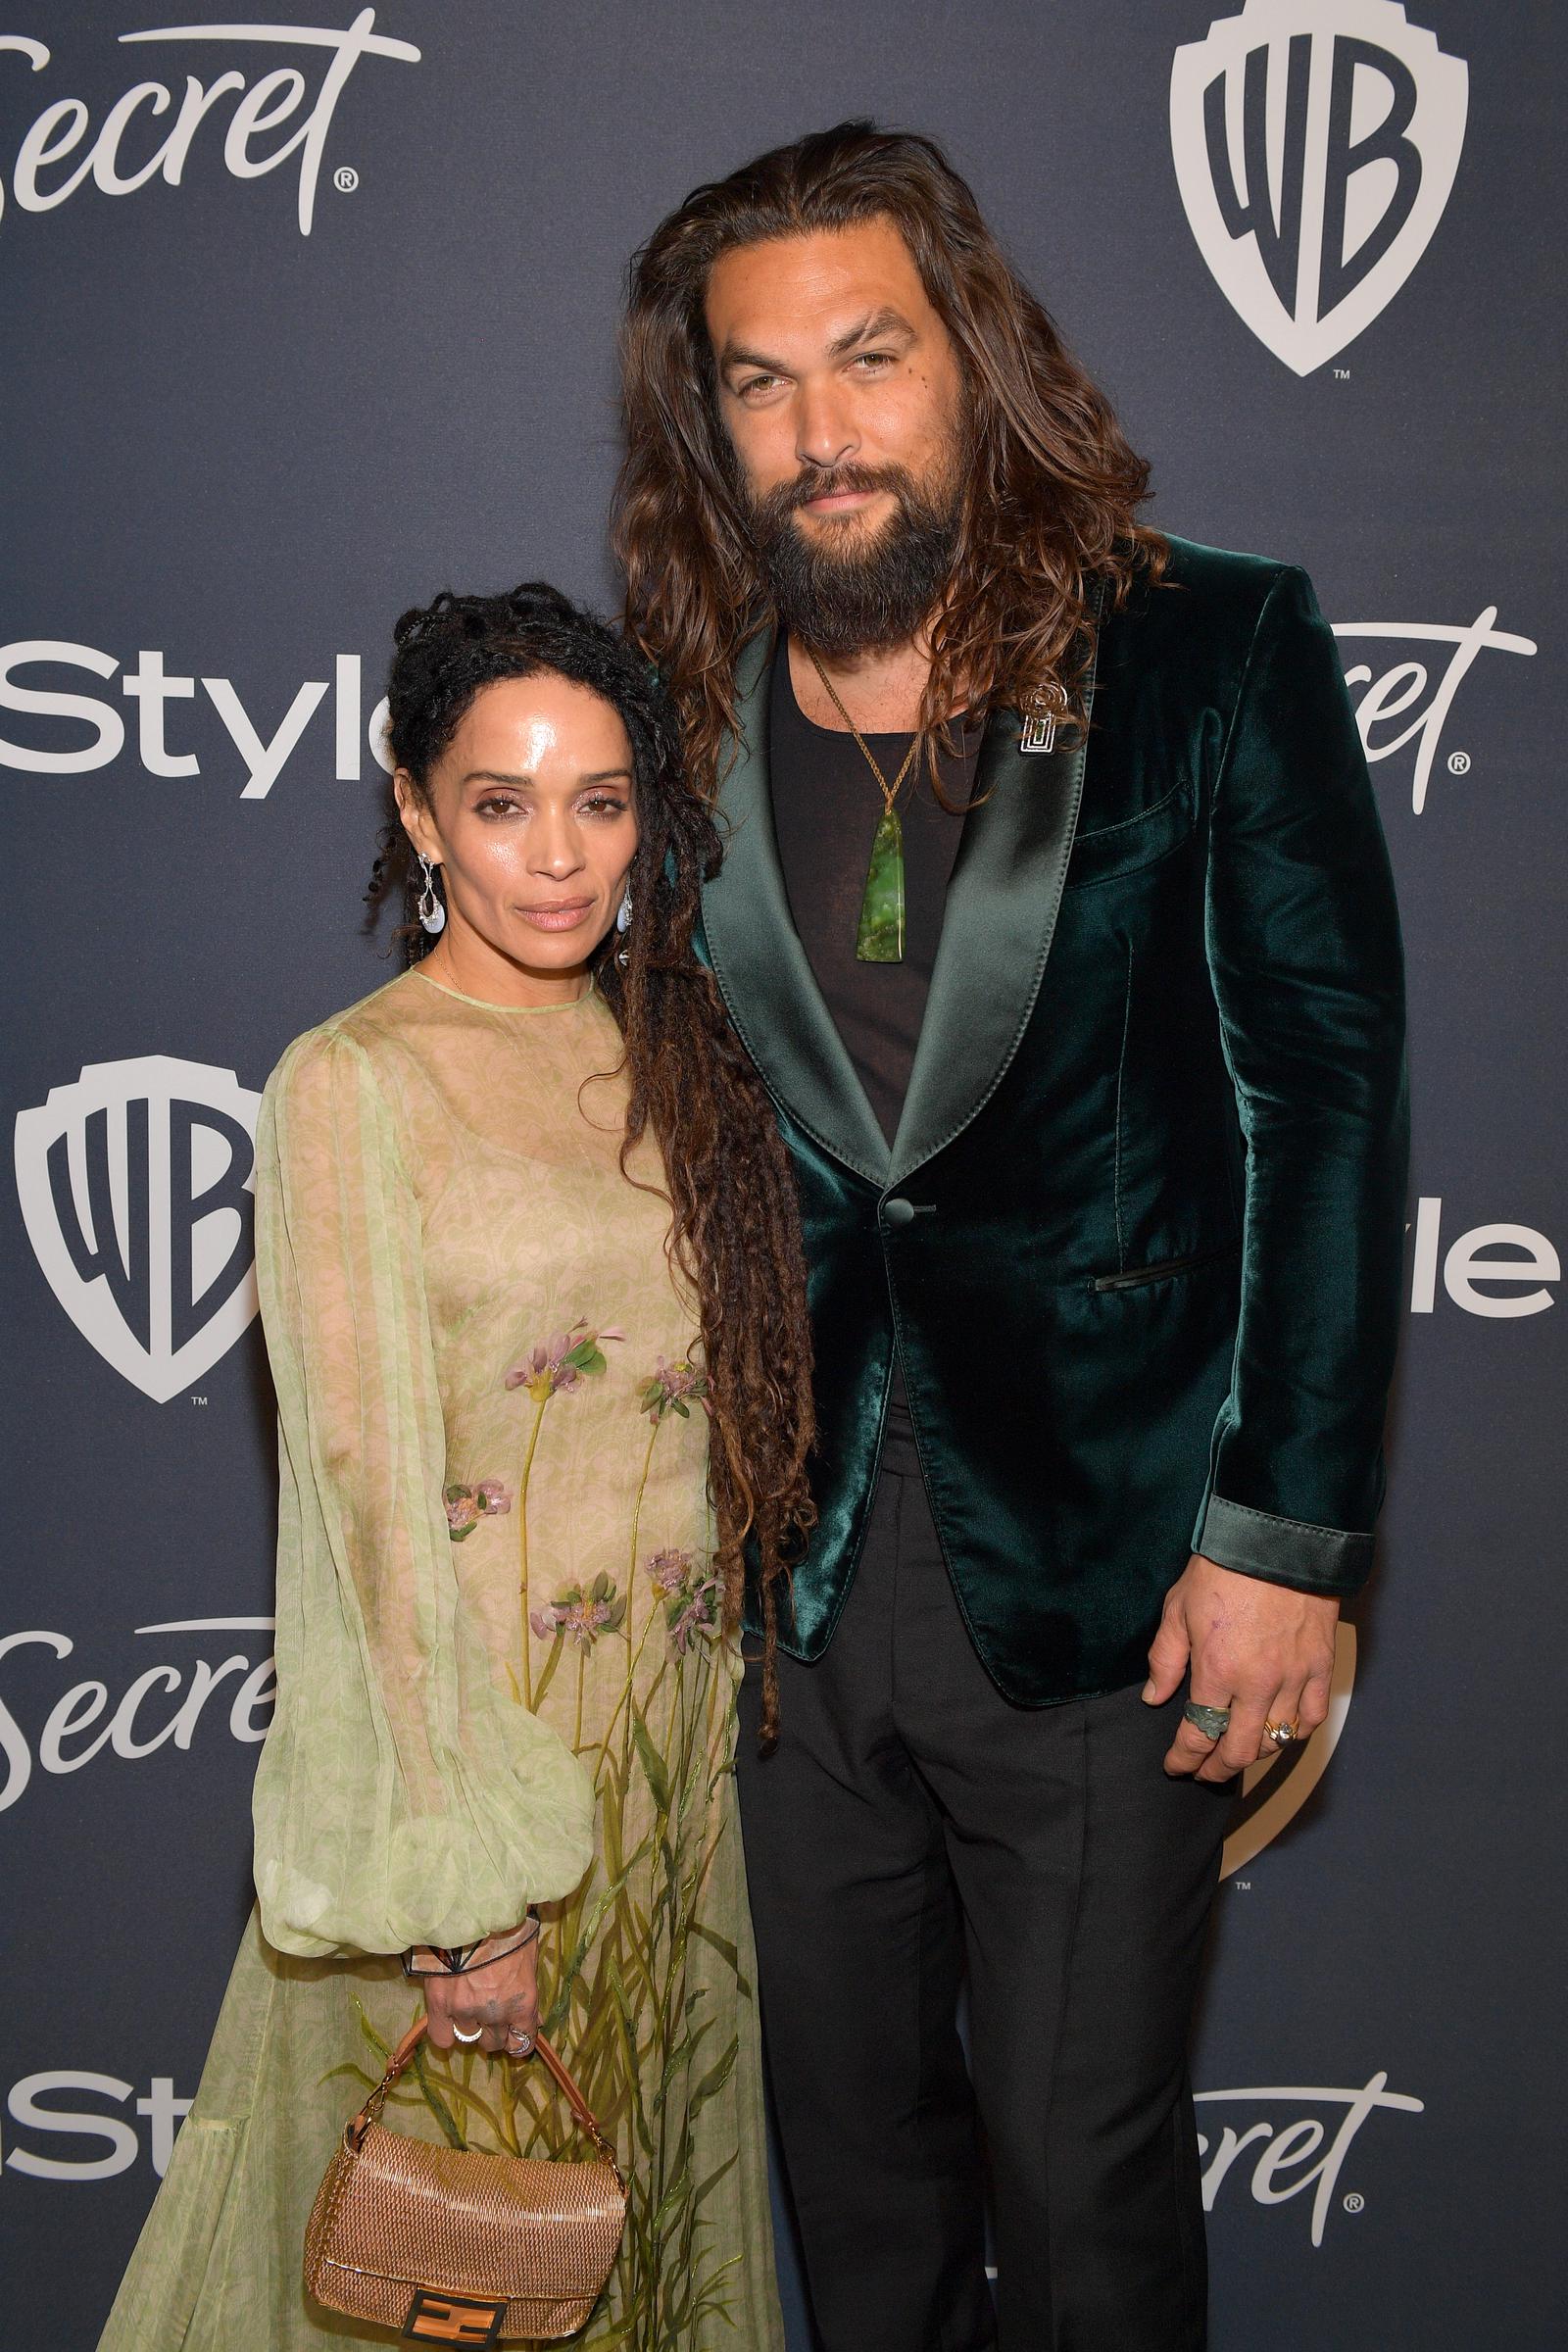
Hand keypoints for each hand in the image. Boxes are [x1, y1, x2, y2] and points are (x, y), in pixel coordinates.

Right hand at [423, 1931, 538, 2055]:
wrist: (474, 1908)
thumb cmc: (509, 1927)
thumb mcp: (529, 1958)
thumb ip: (529, 1992)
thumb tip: (535, 2019)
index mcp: (523, 2002)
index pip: (523, 2042)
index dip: (519, 2041)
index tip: (515, 2036)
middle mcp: (496, 2013)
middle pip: (495, 2044)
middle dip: (495, 2033)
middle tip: (491, 2015)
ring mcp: (466, 2010)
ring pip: (470, 2040)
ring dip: (472, 2028)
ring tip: (469, 2007)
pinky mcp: (440, 2004)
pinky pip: (442, 2039)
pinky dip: (446, 2033)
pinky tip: (449, 2019)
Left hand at [1143, 1554, 1338, 1782]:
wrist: (1277, 1541)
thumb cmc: (1224, 1570)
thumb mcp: (1178, 1608)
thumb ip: (1166, 1658)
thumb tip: (1155, 1697)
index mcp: (1217, 1671)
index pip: (1199, 1734)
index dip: (1184, 1759)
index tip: (1175, 1765)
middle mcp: (1257, 1684)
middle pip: (1239, 1751)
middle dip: (1216, 1770)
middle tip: (1204, 1772)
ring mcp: (1293, 1678)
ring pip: (1276, 1741)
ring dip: (1254, 1757)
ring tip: (1237, 1755)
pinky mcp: (1320, 1667)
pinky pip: (1311, 1718)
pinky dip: (1295, 1734)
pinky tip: (1280, 1733)